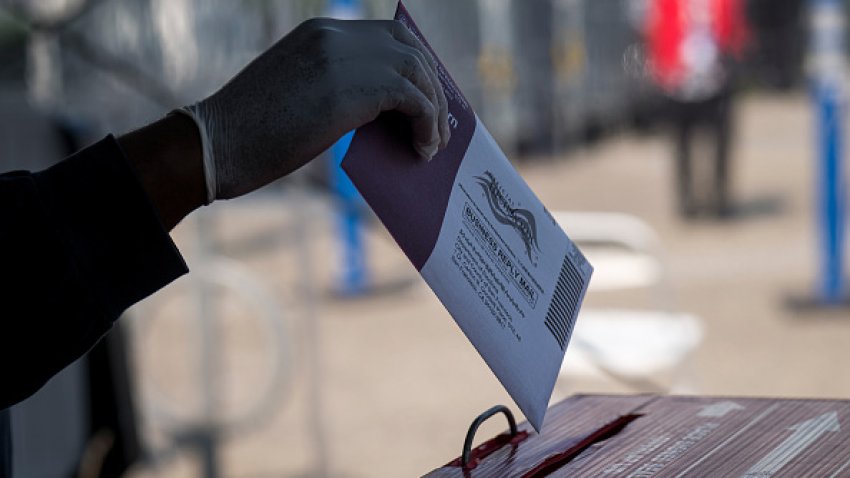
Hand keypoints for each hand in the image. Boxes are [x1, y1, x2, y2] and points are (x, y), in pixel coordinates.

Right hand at [183, 18, 449, 201]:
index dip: (417, 67)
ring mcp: (342, 57)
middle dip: (433, 86)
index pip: (388, 36)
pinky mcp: (350, 89)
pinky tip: (423, 150)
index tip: (429, 99)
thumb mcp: (300, 94)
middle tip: (438, 124)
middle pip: (410, 47)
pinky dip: (428, 124)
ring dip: (434, 110)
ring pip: (417, 70)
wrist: (215, 145)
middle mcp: (335, 34)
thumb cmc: (251, 133)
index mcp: (321, 32)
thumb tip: (385, 113)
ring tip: (433, 145)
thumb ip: (340, 87)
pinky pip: (414, 98)